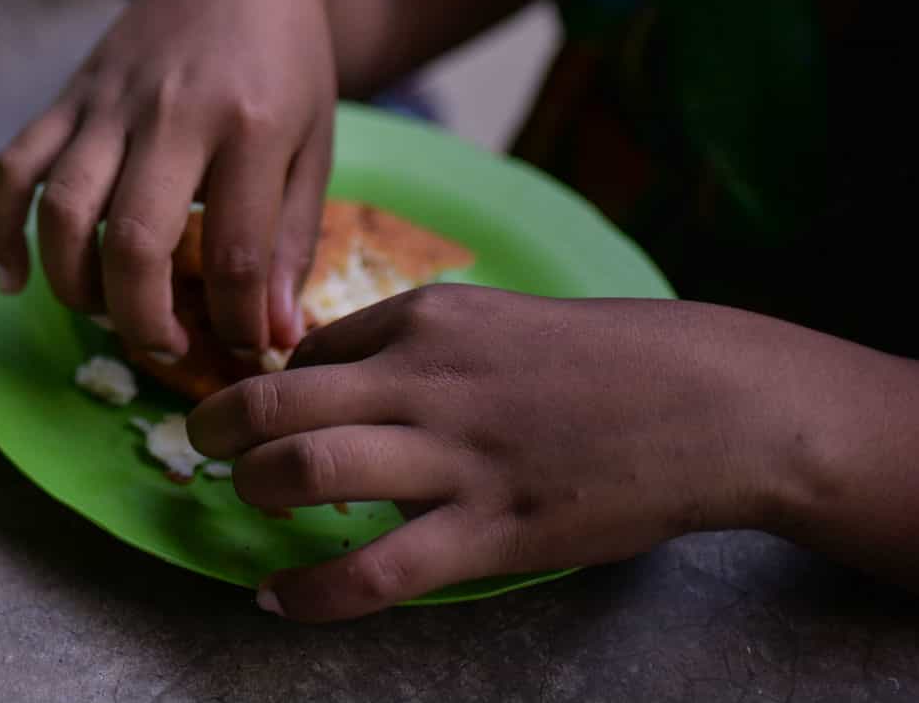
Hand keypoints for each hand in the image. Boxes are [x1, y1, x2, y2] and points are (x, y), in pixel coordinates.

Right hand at [0, 0, 337, 358]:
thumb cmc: (287, 64)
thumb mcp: (315, 146)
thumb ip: (292, 240)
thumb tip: (272, 335)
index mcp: (250, 127)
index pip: (235, 253)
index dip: (240, 324)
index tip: (247, 352)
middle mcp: (171, 114)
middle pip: (134, 242)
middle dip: (144, 321)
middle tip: (166, 352)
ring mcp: (108, 103)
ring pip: (62, 210)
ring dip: (74, 286)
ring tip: (105, 315)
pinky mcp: (68, 96)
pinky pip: (13, 167)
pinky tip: (13, 279)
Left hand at [188, 287, 787, 620]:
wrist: (712, 404)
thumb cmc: (607, 360)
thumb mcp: (499, 320)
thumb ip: (418, 344)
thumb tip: (333, 375)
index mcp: (428, 317)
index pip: (308, 348)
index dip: (268, 384)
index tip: (255, 413)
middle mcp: (427, 378)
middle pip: (278, 398)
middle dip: (221, 427)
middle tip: (206, 447)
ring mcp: (457, 456)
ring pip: (309, 469)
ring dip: (256, 491)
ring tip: (247, 505)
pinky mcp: (491, 530)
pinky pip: (375, 570)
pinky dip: (309, 592)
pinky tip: (274, 600)